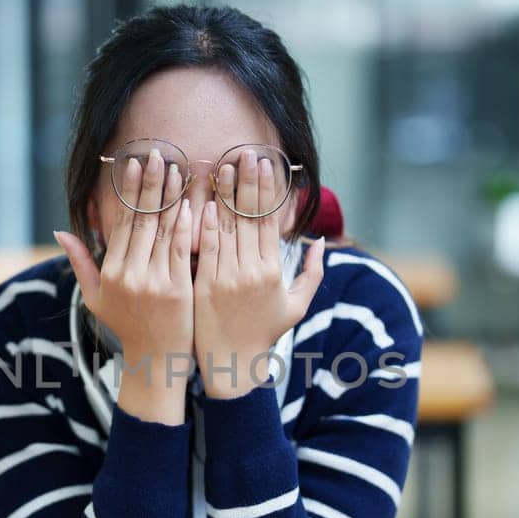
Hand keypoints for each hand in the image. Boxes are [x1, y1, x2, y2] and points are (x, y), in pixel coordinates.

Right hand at [55, 147, 194, 423]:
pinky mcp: (179, 289)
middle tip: (158, 155)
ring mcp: (155, 282)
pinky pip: (182, 251)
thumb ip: (80, 263)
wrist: (155, 361)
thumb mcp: (95, 298)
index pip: (121, 223)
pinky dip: (186, 226)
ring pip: (163, 231)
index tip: (134, 164)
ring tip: (178, 169)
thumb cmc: (127, 327)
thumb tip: (59, 231)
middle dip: (151, 185)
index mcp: (111, 272)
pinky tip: (191, 204)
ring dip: (171, 197)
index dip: (129, 192)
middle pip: (142, 220)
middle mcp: (130, 275)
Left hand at [194, 148, 324, 399]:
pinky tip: (200, 200)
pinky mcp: (202, 284)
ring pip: (224, 227)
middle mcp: (250, 271)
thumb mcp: (296, 306)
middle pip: (248, 218)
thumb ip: (311, 273)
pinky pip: (203, 247)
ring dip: (222, 194)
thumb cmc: (264, 334)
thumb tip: (318, 242)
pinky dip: (202, 222)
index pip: (269, 221)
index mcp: (272, 271)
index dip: (267, 190)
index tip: (265, 164)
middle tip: (245, 153)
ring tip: (220, 165)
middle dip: (246, 182)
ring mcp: (225, 278)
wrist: (232, 364)